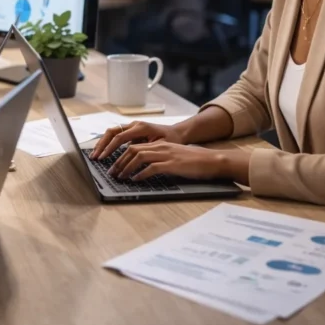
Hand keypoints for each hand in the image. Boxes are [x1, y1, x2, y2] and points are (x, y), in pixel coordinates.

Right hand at [90, 121, 185, 159]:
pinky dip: (108, 143)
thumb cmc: (172, 140)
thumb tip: (131, 155)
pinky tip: (103, 152)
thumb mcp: (162, 145)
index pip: (120, 137)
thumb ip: (146, 149)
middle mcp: (134, 124)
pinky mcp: (131, 130)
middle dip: (102, 145)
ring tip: (96, 155)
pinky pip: (116, 135)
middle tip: (95, 157)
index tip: (103, 157)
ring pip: (111, 132)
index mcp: (141, 128)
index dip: (110, 148)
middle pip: (112, 132)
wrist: (177, 133)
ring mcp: (131, 126)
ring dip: (103, 143)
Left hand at [107, 139, 229, 181]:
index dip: (121, 155)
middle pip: (132, 150)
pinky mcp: (172, 164)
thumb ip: (159, 160)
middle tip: (111, 172)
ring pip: (139, 157)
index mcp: (159, 144)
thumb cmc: (194, 162)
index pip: (134, 146)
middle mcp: (160, 147)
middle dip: (119, 161)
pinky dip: (141, 174)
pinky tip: (136, 180)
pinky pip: (152, 168)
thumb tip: (144, 169)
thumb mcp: (173, 157)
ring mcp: (166, 155)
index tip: (113, 165)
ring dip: (126, 167)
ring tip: (120, 177)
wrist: (212, 161)